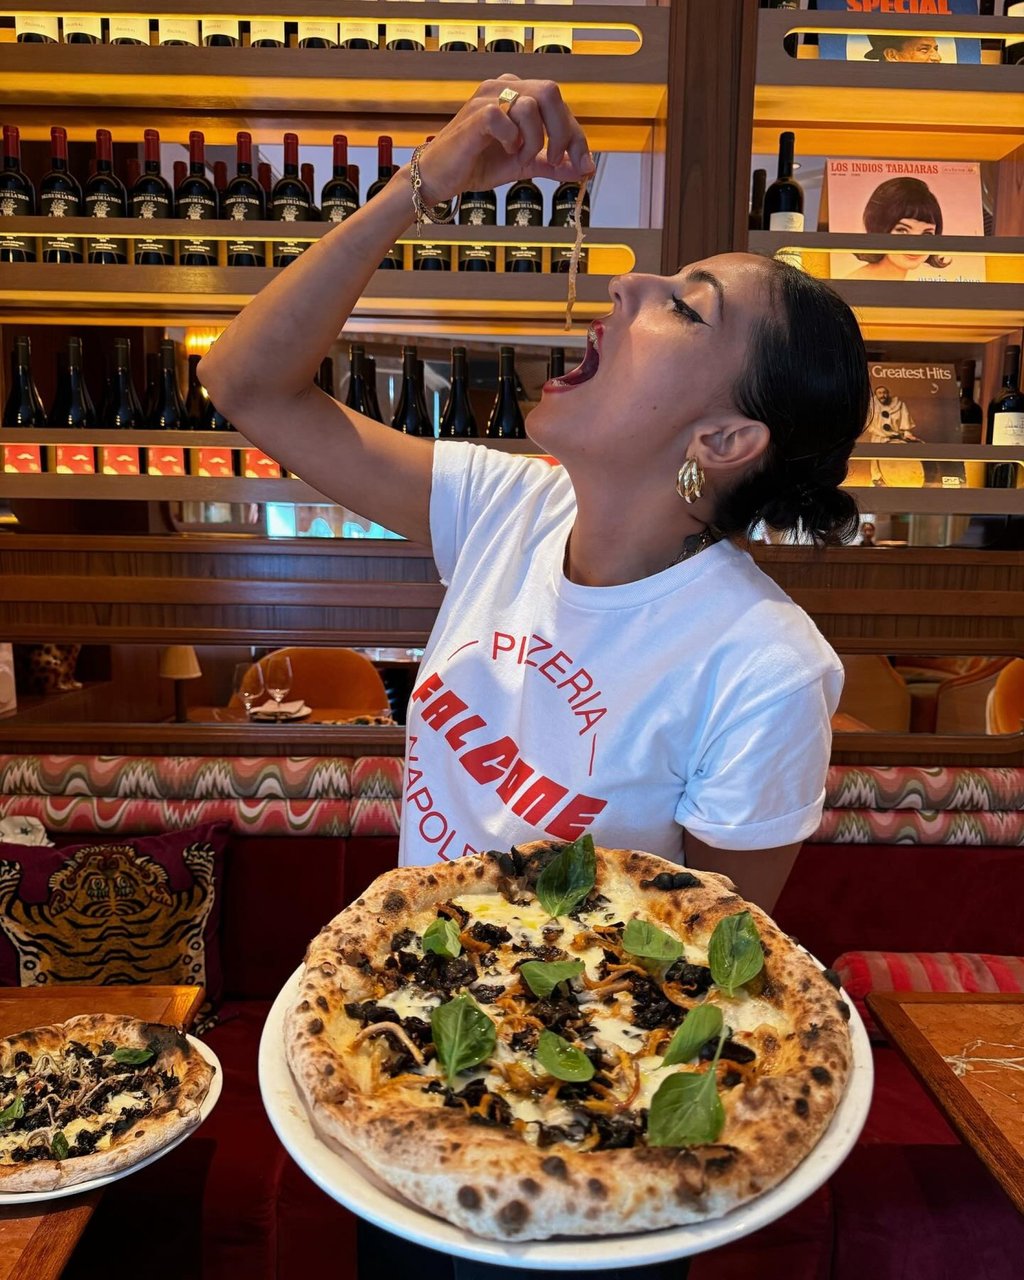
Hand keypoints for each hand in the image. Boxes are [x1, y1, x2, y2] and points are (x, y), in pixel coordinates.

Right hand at [413, 75, 594, 204]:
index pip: (558, 103)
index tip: (584, 164)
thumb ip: (551, 164)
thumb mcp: (522, 164)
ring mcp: (488, 97)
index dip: (576, 134)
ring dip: (534, 140)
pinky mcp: (476, 114)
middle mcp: (503, 87)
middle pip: (551, 92)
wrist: (439, 177)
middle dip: (562, 132)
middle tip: (554, 160)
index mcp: (516, 93)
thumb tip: (583, 169)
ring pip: (531, 105)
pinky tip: (504, 151)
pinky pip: (506, 118)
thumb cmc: (476, 164)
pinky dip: (512, 139)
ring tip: (520, 157)